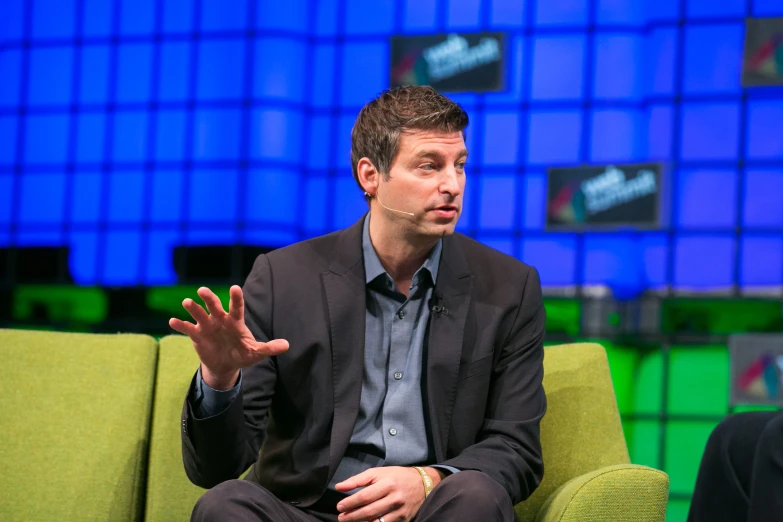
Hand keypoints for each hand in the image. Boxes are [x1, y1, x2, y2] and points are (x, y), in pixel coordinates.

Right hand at [169, 285, 288, 388]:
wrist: (225, 365)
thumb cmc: (242, 354)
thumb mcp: (256, 353)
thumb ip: (269, 348)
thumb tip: (287, 345)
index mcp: (235, 321)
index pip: (236, 307)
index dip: (236, 298)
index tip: (234, 288)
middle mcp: (220, 319)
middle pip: (214, 305)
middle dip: (209, 298)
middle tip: (202, 290)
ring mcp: (207, 326)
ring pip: (199, 314)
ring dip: (193, 308)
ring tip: (187, 302)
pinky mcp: (196, 335)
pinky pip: (187, 328)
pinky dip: (180, 324)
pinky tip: (172, 321)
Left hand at [335, 466, 435, 521]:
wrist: (422, 483)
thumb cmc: (396, 476)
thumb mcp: (378, 472)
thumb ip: (358, 480)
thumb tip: (339, 487)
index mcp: (387, 484)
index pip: (365, 496)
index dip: (350, 503)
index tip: (339, 506)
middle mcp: (394, 498)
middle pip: (369, 511)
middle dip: (352, 516)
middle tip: (341, 518)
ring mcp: (400, 511)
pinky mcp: (404, 520)